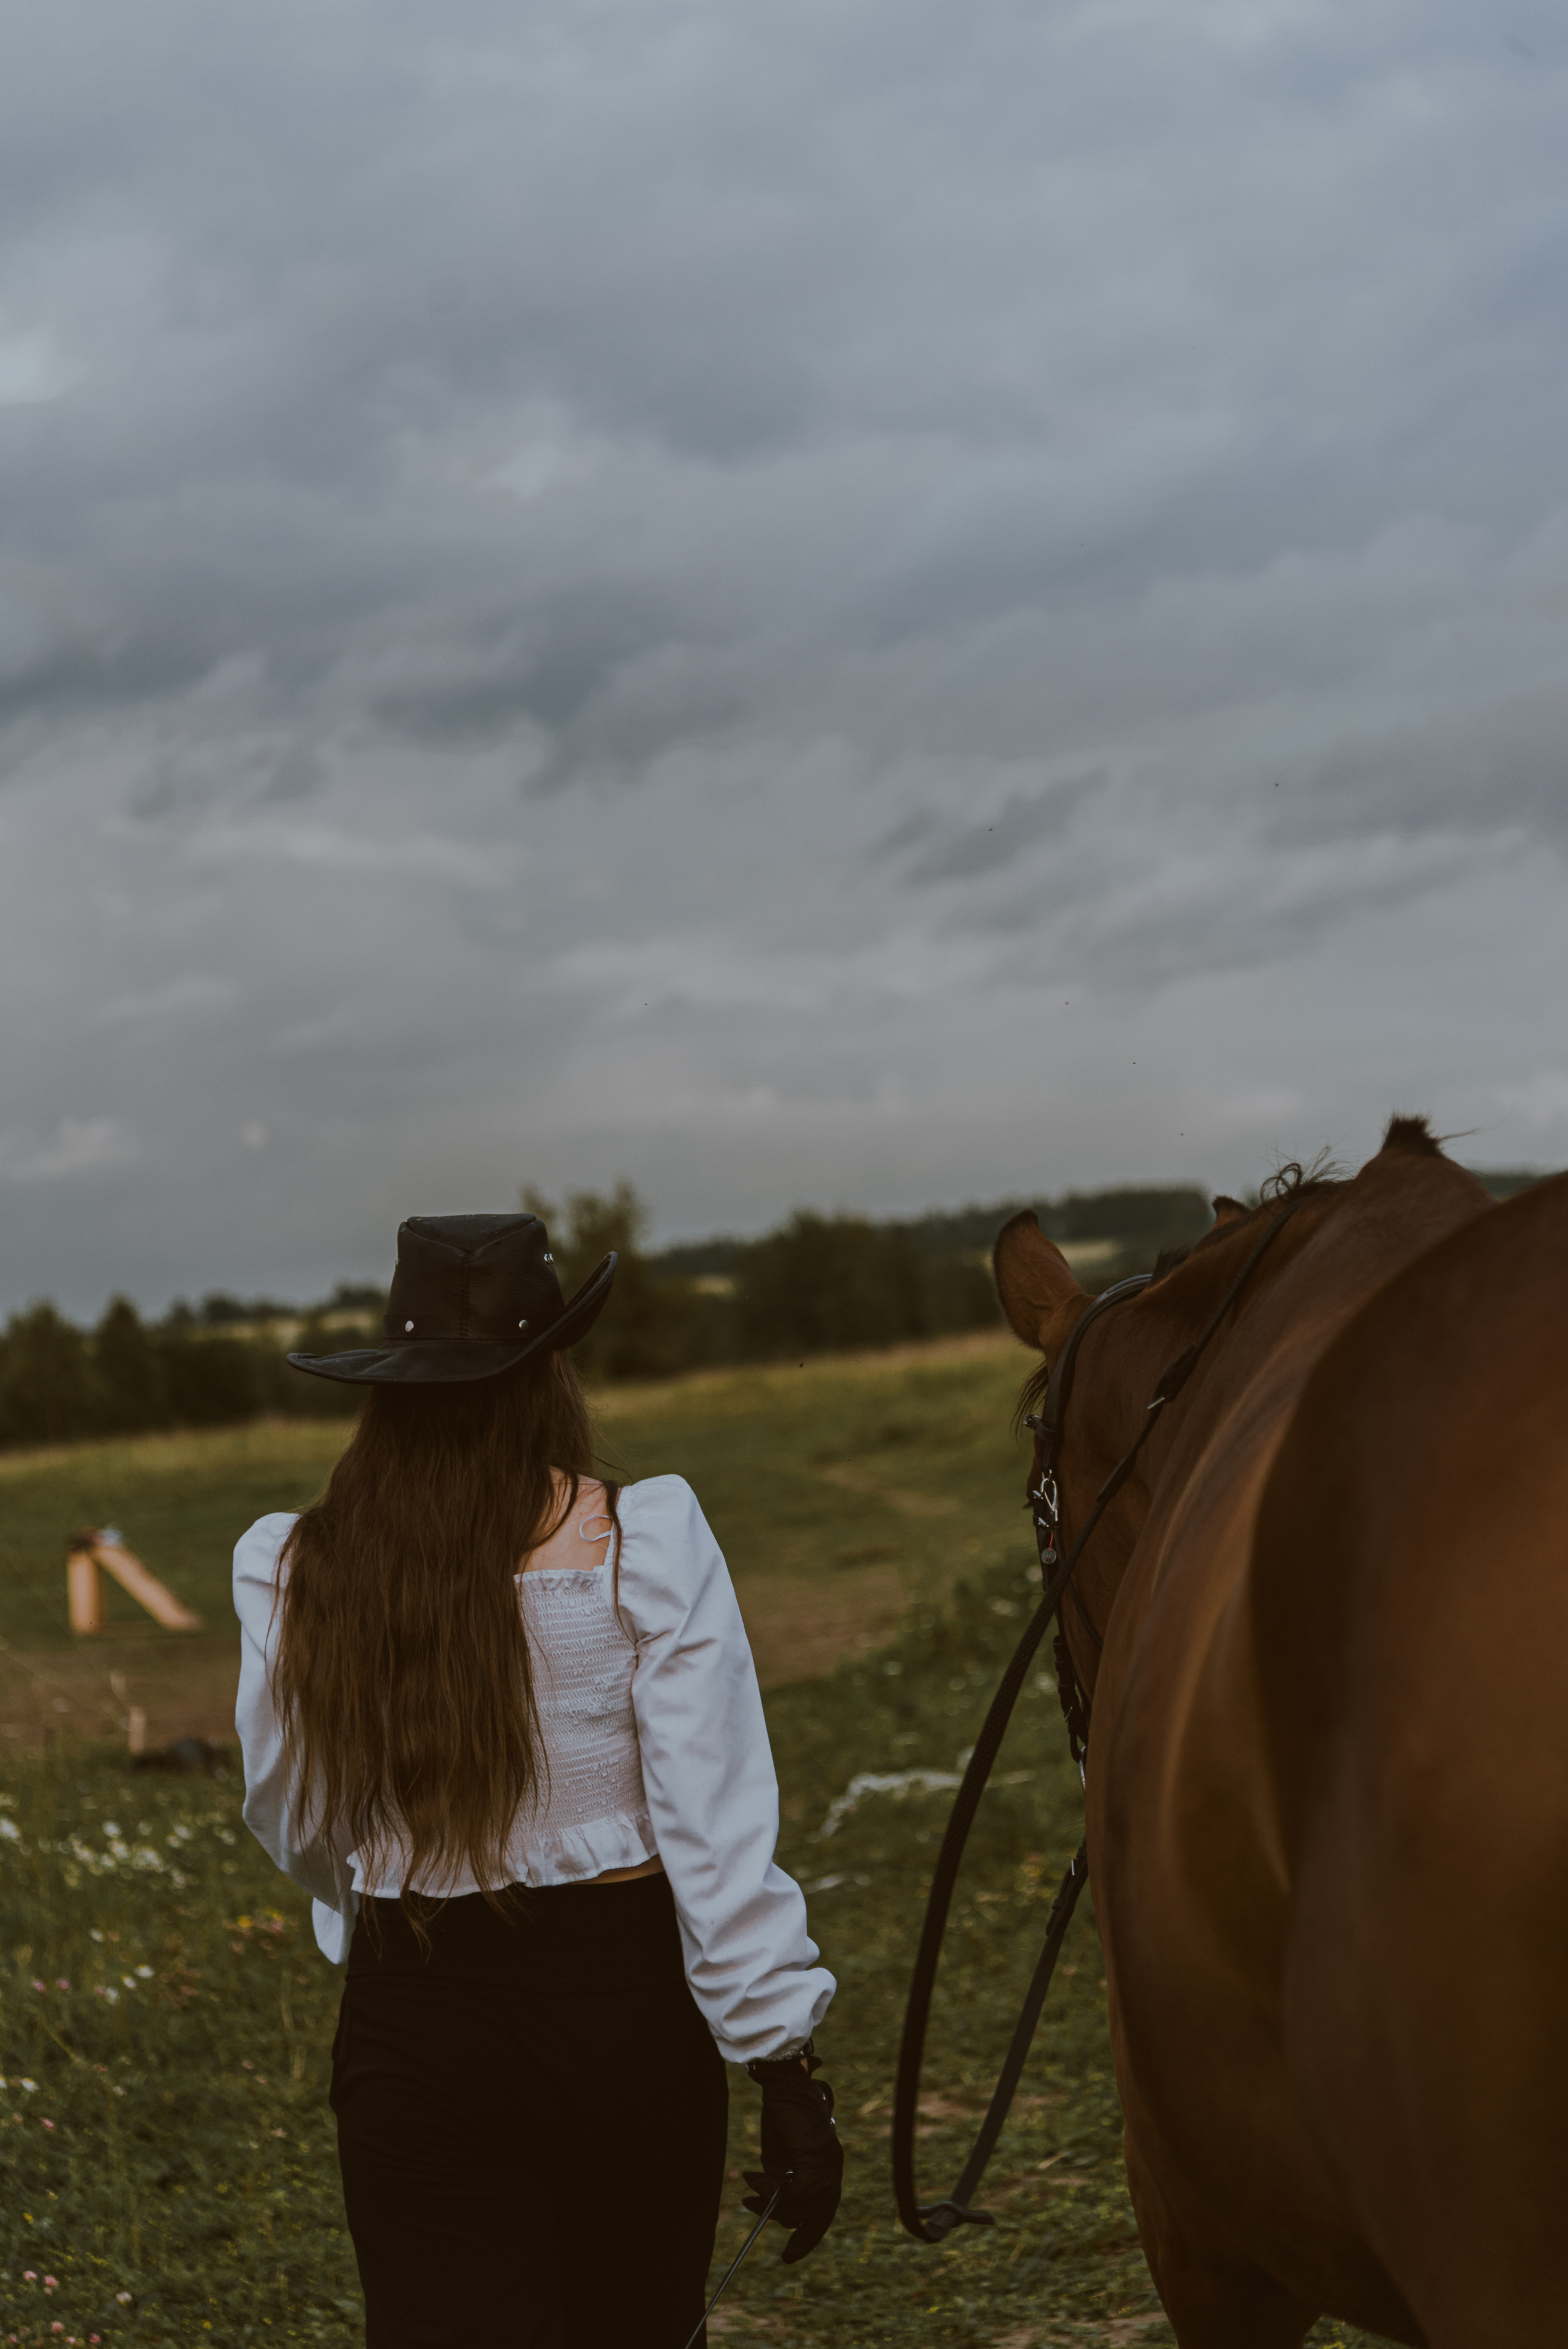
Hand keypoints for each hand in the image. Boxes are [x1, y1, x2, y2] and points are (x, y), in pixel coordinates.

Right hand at [741, 2047, 842, 2263]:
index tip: (791, 2254)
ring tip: (750, 2195)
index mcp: (829, 2168)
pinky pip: (796, 2191)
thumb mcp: (780, 2156)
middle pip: (818, 2213)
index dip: (809, 2233)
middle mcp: (834, 2168)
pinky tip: (754, 2180)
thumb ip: (781, 2182)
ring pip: (805, 2205)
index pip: (825, 2209)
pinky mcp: (816, 2158)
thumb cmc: (782, 2115)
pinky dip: (772, 2191)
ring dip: (773, 2205)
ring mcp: (828, 2163)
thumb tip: (774, 2206)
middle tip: (770, 2234)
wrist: (785, 2084)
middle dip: (798, 2233)